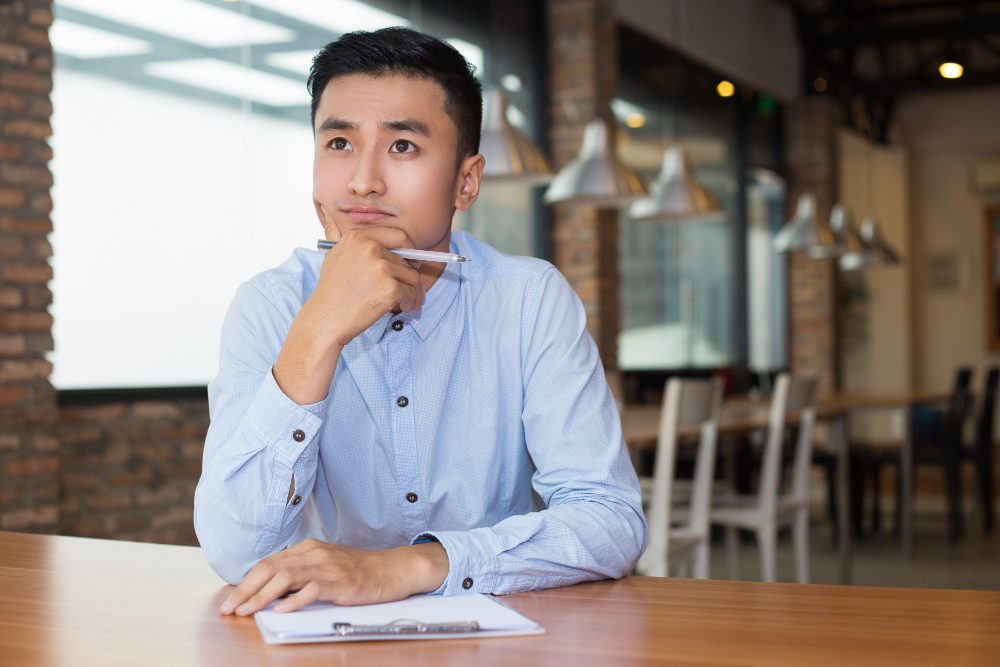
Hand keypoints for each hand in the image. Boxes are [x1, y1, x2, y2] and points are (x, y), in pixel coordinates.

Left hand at [219, 539, 448, 615]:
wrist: (393, 569)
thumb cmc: (360, 571)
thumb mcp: (327, 564)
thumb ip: (302, 572)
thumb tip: (272, 591)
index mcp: (308, 548)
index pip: (269, 563)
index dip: (246, 582)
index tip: (232, 599)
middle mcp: (314, 554)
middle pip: (271, 568)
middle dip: (246, 590)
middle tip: (231, 608)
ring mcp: (327, 566)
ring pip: (285, 577)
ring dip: (261, 596)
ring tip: (247, 611)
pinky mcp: (340, 582)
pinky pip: (312, 589)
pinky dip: (293, 600)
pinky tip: (281, 610)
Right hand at [310, 205, 424, 345]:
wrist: (325, 319)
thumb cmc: (330, 292)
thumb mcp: (332, 256)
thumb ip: (336, 235)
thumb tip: (329, 215)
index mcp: (357, 237)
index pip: (397, 235)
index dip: (409, 249)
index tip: (411, 261)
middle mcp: (370, 248)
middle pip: (406, 259)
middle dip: (411, 275)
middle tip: (411, 288)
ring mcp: (381, 268)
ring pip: (412, 276)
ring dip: (413, 290)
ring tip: (406, 302)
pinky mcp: (390, 288)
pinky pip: (411, 291)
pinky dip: (411, 301)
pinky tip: (403, 307)